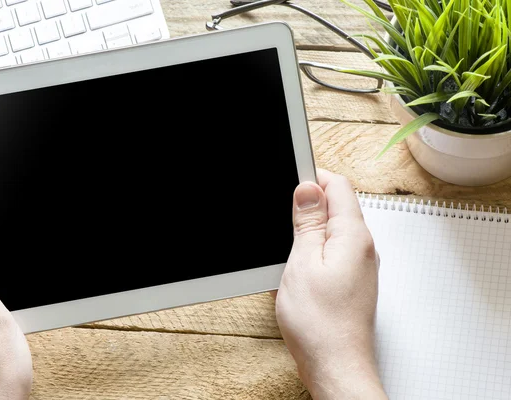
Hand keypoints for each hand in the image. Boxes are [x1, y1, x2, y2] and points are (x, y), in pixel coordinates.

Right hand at [275, 169, 386, 399]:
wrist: (335, 366)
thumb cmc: (320, 324)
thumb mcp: (302, 262)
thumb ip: (307, 222)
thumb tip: (308, 189)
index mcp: (354, 236)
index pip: (338, 186)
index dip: (312, 178)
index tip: (291, 185)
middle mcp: (363, 248)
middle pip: (337, 206)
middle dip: (308, 207)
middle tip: (284, 222)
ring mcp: (359, 265)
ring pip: (333, 231)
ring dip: (308, 233)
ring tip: (289, 252)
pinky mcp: (351, 281)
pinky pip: (332, 252)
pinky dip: (313, 253)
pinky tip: (297, 270)